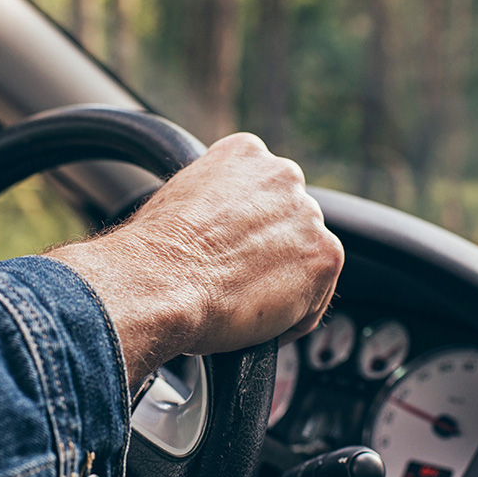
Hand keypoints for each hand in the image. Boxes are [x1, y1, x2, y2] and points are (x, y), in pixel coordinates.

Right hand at [47, 134, 342, 383]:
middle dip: (269, 254)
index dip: (247, 229)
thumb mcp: (177, 202)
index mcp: (246, 153)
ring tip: (240, 306)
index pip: (263, 192)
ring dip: (281, 287)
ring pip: (305, 261)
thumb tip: (214, 230)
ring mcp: (308, 216)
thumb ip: (213, 204)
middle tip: (236, 282)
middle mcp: (283, 175)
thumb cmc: (153, 253)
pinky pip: (315, 299)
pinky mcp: (325, 258)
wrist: (159, 283)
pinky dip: (291, 320)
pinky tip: (255, 323)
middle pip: (290, 223)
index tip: (229, 252)